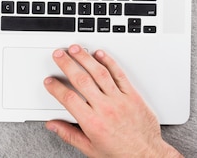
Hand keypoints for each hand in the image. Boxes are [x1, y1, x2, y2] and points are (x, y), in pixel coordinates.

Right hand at [44, 45, 181, 157]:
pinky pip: (119, 75)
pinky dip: (109, 62)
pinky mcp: (133, 95)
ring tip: (76, 49)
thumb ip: (69, 134)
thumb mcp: (90, 149)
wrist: (147, 156)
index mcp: (92, 123)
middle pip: (81, 80)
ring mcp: (120, 100)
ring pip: (99, 73)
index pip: (69, 99)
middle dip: (67, 64)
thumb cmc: (120, 154)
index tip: (49, 81)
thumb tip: (53, 125)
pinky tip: (100, 54)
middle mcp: (105, 109)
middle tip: (58, 54)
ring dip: (85, 58)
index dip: (56, 88)